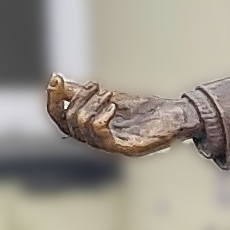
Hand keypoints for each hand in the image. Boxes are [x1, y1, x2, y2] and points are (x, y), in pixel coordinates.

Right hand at [48, 75, 192, 155]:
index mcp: (90, 130)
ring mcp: (111, 147)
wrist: (176, 116)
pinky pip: (102, 138)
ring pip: (82, 128)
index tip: (55, 80)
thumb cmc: (145, 111)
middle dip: (79, 99)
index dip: (53, 101)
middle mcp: (97, 141)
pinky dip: (101, 118)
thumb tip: (59, 82)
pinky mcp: (126, 149)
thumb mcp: (108, 97)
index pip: (60, 120)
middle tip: (98, 87)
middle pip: (69, 123)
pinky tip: (112, 107)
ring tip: (109, 95)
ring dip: (92, 104)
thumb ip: (83, 93)